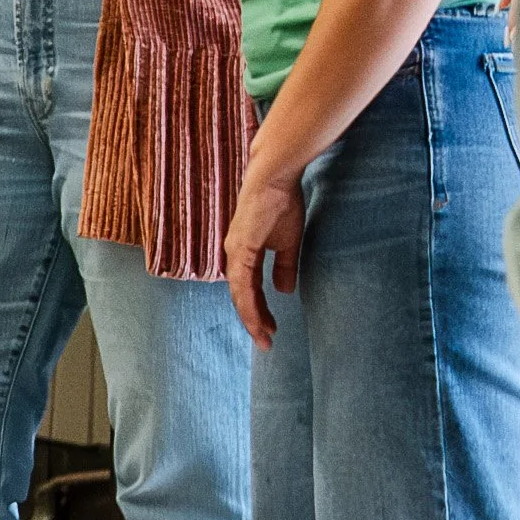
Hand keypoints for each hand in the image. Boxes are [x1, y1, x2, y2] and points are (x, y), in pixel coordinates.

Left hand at [225, 164, 306, 347]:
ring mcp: (234, 251)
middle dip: (254, 321)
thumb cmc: (281, 203)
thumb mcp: (286, 243)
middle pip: (241, 297)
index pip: (247, 290)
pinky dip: (249, 303)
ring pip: (240, 294)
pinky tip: (257, 318)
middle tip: (266, 342)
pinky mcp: (239, 247)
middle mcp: (234, 255)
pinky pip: (243, 283)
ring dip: (251, 318)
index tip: (270, 330)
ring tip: (264, 337)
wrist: (276, 177)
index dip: (258, 311)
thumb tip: (284, 290)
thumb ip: (283, 266)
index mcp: (243, 253)